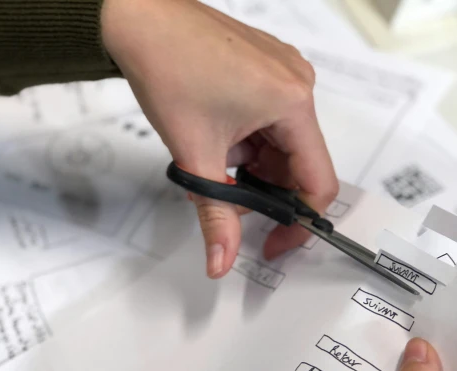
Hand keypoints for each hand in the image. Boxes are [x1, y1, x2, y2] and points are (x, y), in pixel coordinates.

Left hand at [101, 0, 337, 277]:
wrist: (138, 18)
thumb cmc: (167, 64)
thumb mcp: (195, 154)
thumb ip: (215, 217)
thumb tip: (222, 260)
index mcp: (292, 102)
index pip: (318, 182)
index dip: (299, 222)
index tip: (276, 241)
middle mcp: (297, 85)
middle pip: (298, 166)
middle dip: (263, 192)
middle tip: (226, 199)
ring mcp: (284, 75)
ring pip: (282, 146)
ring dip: (252, 168)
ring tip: (214, 158)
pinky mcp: (268, 71)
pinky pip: (272, 124)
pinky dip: (249, 144)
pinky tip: (219, 138)